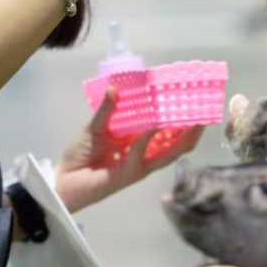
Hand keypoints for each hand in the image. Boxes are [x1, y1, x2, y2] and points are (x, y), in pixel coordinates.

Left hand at [55, 86, 204, 212]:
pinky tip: (155, 125)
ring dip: (181, 137)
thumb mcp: (95, 126)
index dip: (181, 121)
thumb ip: (107, 109)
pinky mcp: (128, 174)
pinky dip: (149, 139)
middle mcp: (143, 156)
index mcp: (138, 144)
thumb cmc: (79, 155)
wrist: (62, 179)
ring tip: (193, 120)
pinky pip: (142, 154)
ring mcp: (138, 166)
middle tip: (204, 113)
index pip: (167, 133)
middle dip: (191, 131)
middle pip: (176, 145)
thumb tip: (116, 87)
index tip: (192, 103)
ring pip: (168, 153)